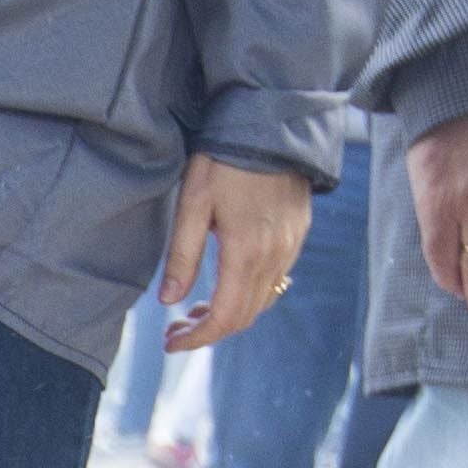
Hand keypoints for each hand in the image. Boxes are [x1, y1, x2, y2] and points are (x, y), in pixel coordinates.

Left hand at [156, 154, 310, 349]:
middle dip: (209, 330)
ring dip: (230, 313)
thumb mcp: (192, 205)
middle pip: (245, 316)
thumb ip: (182, 255)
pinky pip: (277, 279)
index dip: (197, 337)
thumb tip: (169, 301)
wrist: (270, 124)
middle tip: (177, 330)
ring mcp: (291, 245)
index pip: (224, 317)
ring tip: (196, 310)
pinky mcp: (298, 233)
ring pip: (262, 300)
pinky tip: (227, 284)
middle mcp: (275, 255)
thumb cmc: (224, 160)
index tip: (170, 343)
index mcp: (246, 252)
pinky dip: (250, 294)